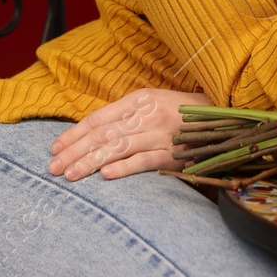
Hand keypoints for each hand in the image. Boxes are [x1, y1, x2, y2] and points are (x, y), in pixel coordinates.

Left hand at [47, 87, 206, 180]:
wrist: (223, 117)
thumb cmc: (182, 113)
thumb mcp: (152, 104)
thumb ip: (126, 116)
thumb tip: (93, 132)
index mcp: (138, 99)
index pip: (97, 118)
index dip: (74, 133)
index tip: (54, 148)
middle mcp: (146, 115)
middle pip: (102, 134)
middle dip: (74, 151)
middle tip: (53, 167)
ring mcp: (159, 134)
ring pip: (117, 148)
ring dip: (90, 162)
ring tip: (70, 175)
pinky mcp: (173, 153)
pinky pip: (145, 160)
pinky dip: (124, 168)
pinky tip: (105, 176)